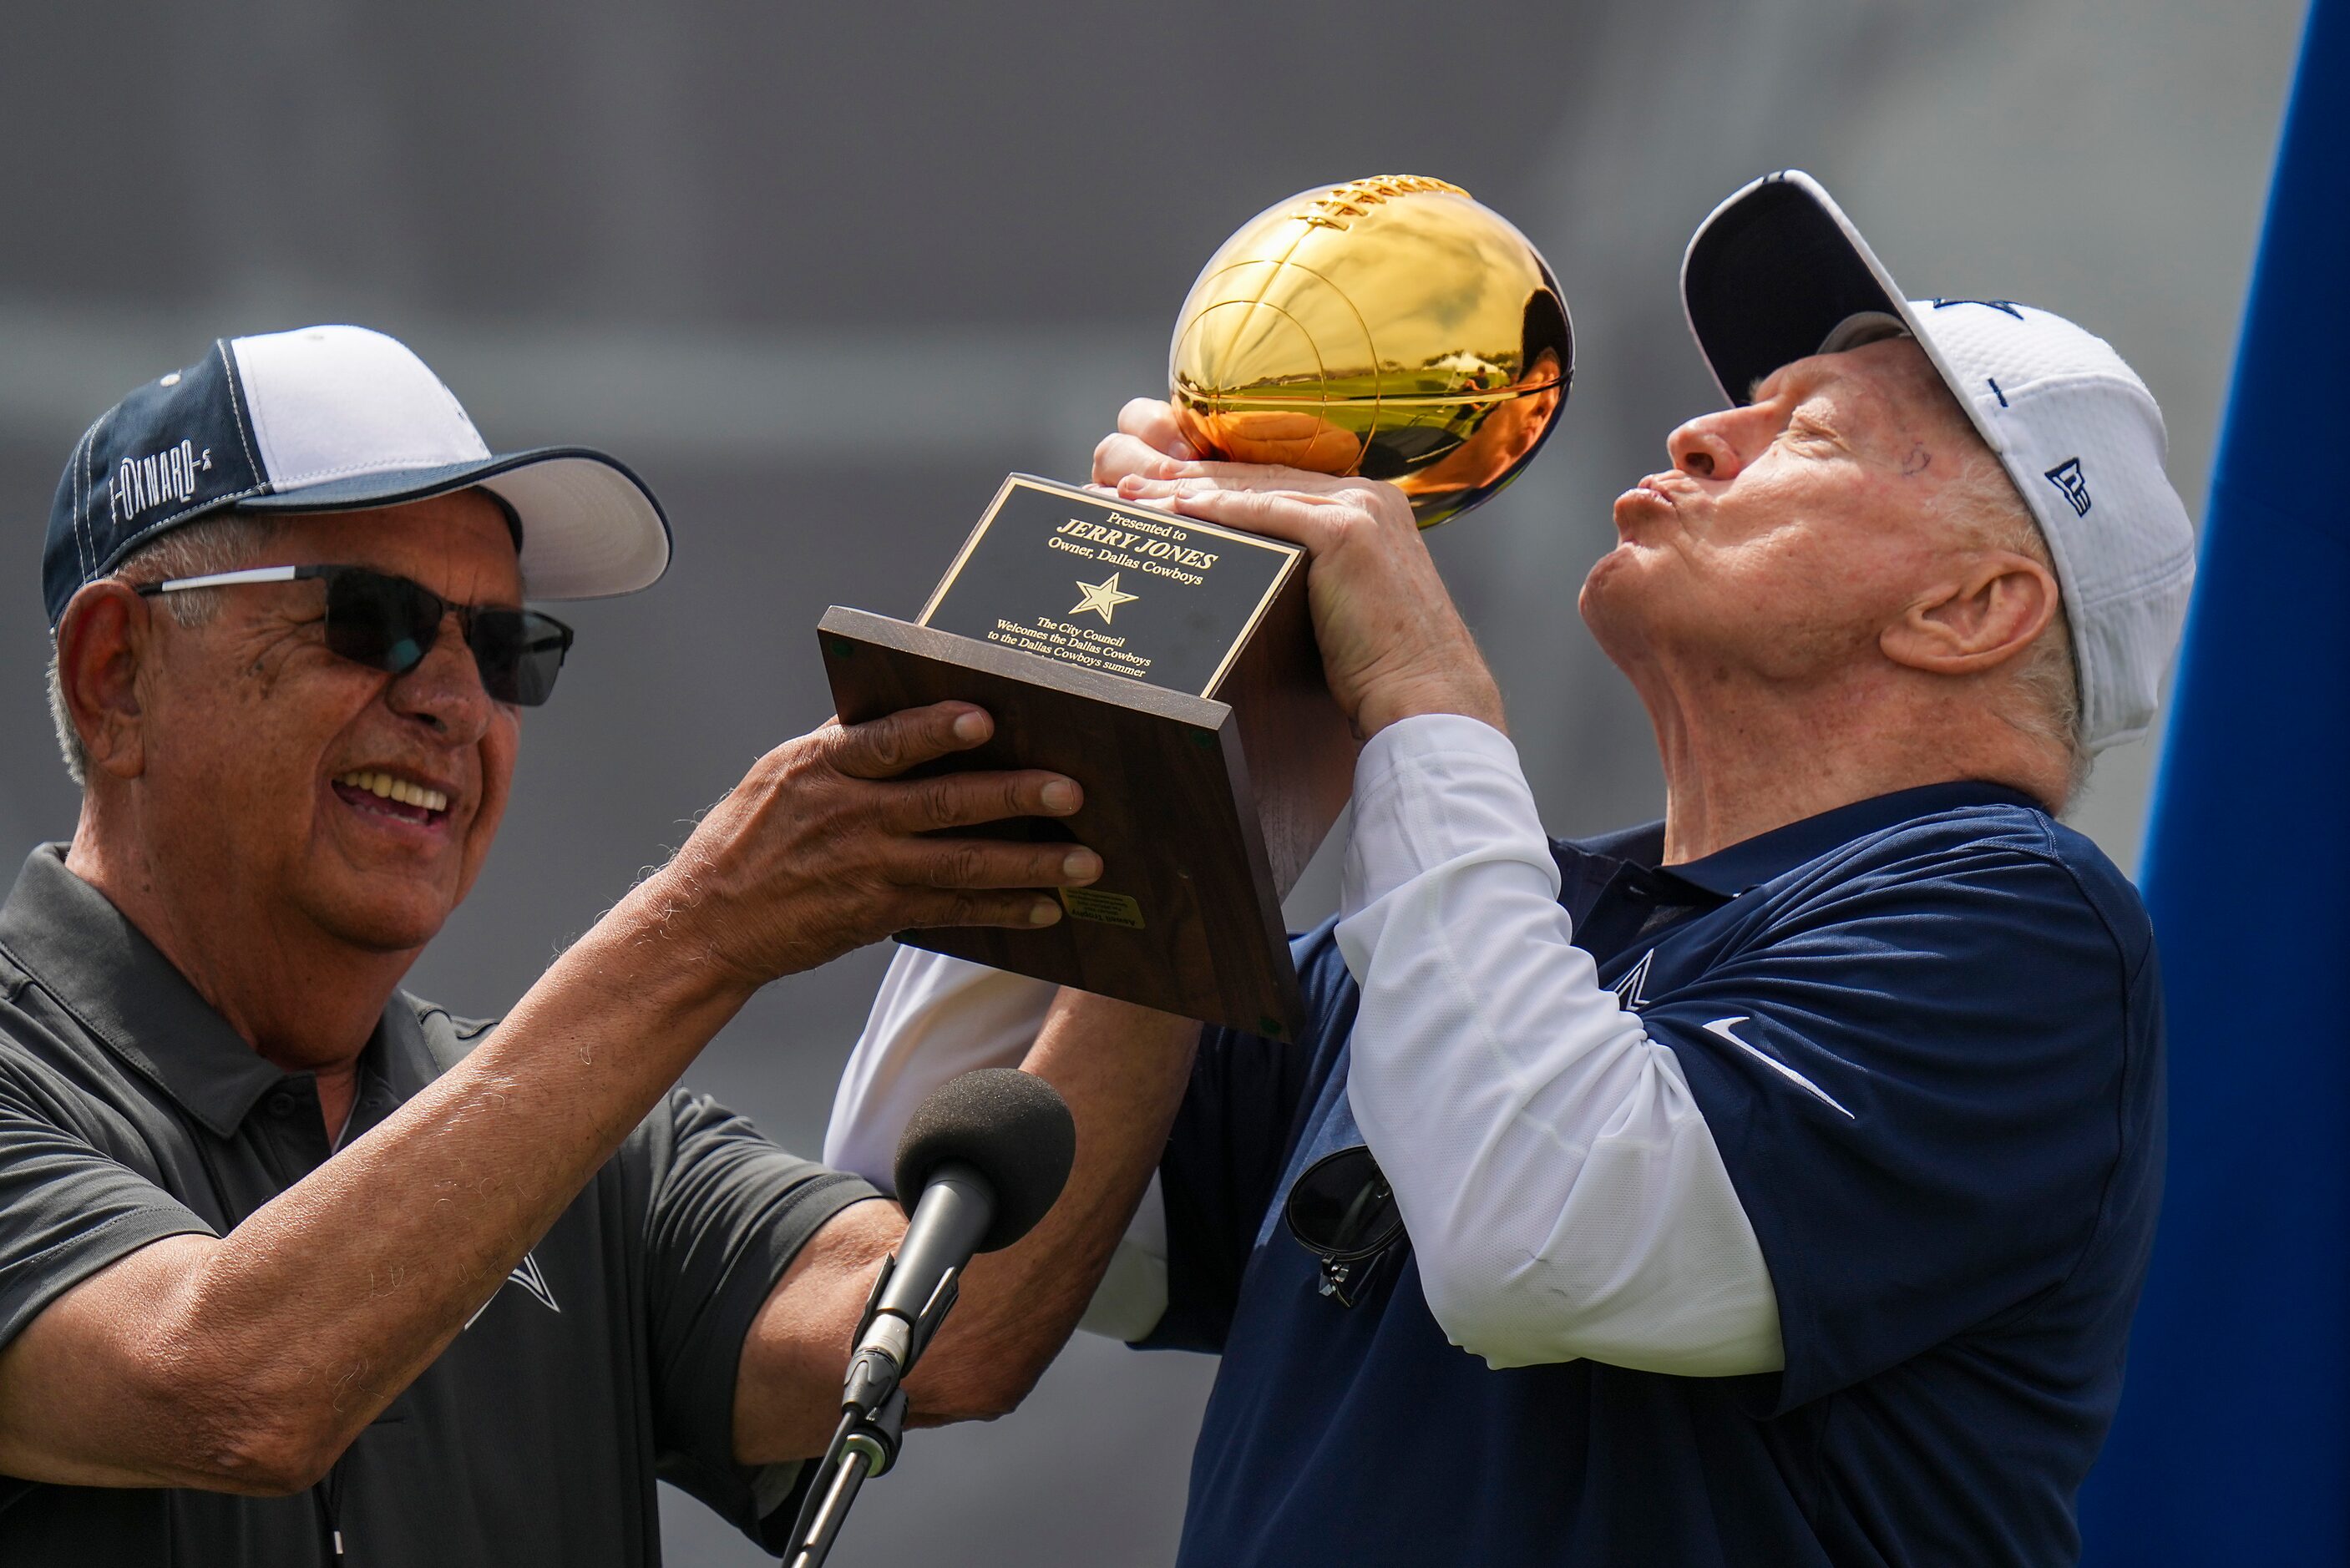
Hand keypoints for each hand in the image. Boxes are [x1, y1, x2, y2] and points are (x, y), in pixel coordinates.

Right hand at [643, 703, 1098, 987]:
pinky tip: (1047, 907)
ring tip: (1086, 860)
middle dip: (1015, 796)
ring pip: (963, 863)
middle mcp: (850, 817)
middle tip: (1072, 791)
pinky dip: (1003, 909)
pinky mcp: (879, 913)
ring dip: (1030, 864)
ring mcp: (868, 868)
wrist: (708, 923)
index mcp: (824, 767)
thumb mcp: (783, 773)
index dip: (934, 729)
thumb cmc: (752, 835)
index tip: (983, 718)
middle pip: (945, 803)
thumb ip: (847, 743)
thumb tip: (911, 703)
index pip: (885, 741)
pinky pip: (954, 910)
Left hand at [1091, 400, 1504, 738]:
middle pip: (1258, 482)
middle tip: (1130, 487)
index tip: (1164, 494)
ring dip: (1188, 492)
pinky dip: (1219, 509)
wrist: (1425, 696)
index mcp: (1369, 508)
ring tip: (1134, 496)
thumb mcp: (1346, 607)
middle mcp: (1368, 496)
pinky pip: (1268, 512)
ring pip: (1255, 492)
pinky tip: (1178, 507)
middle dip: (1187, 482)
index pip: (1276, 488)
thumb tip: (1253, 580)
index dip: (1215, 488)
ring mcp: (1360, 508)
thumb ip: (1313, 577)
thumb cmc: (1383, 670)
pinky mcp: (1346, 531)